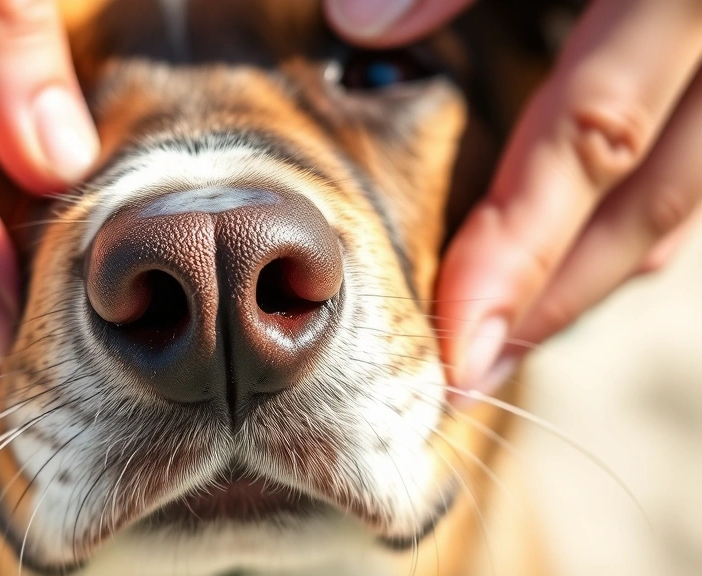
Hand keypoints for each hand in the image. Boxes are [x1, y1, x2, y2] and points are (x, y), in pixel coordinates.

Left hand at [325, 0, 701, 398]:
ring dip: (588, 279)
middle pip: (649, 209)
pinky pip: (687, 174)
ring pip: (676, 205)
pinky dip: (622, 225)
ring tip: (503, 338)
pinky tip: (563, 253)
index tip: (452, 348)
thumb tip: (360, 25)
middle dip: (553, 305)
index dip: (519, 250)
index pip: (591, 139)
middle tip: (468, 383)